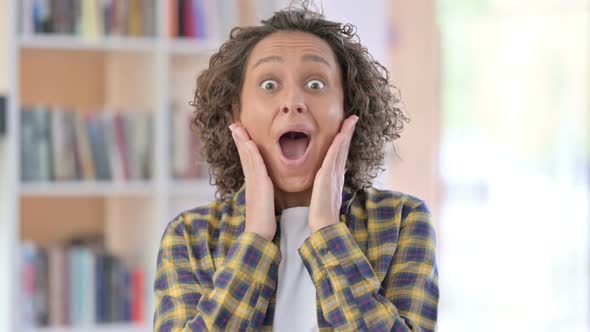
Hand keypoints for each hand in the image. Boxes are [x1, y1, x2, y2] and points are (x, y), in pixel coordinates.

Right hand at [229, 123, 276, 241]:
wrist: (259, 235)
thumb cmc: (263, 223)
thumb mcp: (264, 204)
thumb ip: (264, 195)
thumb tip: (266, 191)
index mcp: (253, 184)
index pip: (247, 161)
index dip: (243, 147)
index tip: (240, 135)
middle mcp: (251, 181)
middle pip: (244, 155)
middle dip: (238, 139)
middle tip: (233, 124)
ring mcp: (253, 182)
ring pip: (247, 157)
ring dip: (242, 140)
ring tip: (237, 127)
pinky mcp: (259, 185)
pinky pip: (254, 165)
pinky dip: (251, 152)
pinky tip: (249, 142)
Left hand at [308, 115, 358, 232]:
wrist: (324, 226)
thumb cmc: (322, 214)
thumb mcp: (324, 196)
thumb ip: (325, 186)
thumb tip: (324, 181)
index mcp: (335, 178)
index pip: (341, 155)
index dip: (345, 141)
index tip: (347, 129)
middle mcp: (337, 174)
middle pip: (344, 149)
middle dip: (349, 132)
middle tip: (353, 118)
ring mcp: (334, 175)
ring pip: (341, 150)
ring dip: (346, 133)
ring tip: (350, 120)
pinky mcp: (328, 177)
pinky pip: (333, 157)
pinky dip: (338, 145)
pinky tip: (341, 135)